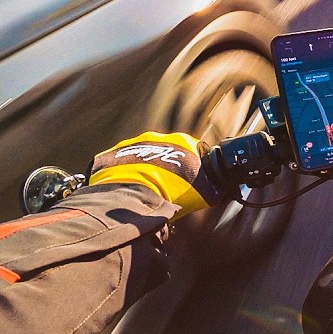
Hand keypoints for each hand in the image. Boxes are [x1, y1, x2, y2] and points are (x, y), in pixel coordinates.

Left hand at [88, 132, 222, 217]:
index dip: (195, 168)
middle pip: (168, 152)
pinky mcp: (113, 154)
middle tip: (167, 189)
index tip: (191, 184)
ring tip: (145, 191)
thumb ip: (214, 189)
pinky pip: (121, 164)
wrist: (132, 197)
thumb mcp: (204, 195)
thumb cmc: (171, 193)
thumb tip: (219, 191)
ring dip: (146, 170)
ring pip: (143, 157)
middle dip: (168, 168)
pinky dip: (124, 174)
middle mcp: (158, 137)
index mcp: (183, 141)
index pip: (195, 151)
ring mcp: (133, 144)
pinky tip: (127, 190)